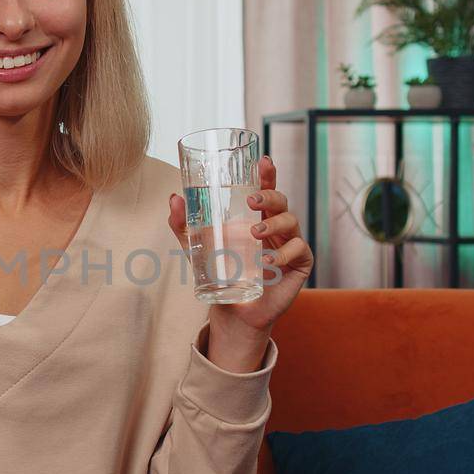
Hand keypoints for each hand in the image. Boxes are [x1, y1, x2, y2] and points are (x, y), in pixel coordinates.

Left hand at [167, 154, 312, 355]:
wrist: (234, 311)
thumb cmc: (221, 274)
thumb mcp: (198, 248)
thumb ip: (184, 225)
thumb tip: (174, 198)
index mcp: (257, 217)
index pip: (266, 190)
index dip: (268, 174)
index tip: (265, 161)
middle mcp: (276, 227)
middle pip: (281, 201)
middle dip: (270, 196)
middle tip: (252, 201)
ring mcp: (290, 244)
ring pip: (291, 222)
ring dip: (273, 224)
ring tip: (253, 234)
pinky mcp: (299, 263)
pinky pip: (298, 250)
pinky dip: (282, 253)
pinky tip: (266, 260)